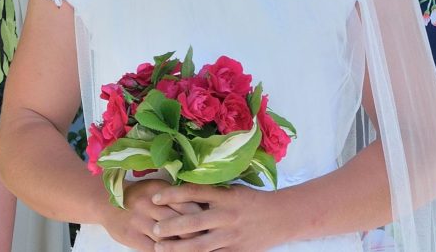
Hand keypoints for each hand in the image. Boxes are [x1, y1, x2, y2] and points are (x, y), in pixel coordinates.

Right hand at [99, 179, 203, 250]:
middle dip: (195, 232)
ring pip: (168, 237)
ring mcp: (139, 222)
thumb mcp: (155, 189)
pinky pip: (154, 249)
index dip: (200, 216)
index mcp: (157, 189)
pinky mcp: (132, 237)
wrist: (105, 203)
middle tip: (207, 237)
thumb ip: (174, 195)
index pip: (185, 203)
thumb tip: (203, 208)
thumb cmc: (138, 196)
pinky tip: (175, 251)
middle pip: (179, 221)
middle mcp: (148, 203)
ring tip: (194, 247)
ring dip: (182, 245)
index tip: (211, 223)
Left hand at [150, 184, 282, 250]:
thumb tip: (180, 191)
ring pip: (200, 245)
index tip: (154, 198)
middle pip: (193, 222)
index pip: (193, 192)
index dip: (172, 195)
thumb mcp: (232, 190)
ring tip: (159, 247)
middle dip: (171, 226)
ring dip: (177, 247)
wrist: (281, 217)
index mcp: (225, 196)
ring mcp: (231, 236)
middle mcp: (227, 215)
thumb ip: (210, 192)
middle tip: (154, 228)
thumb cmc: (252, 200)